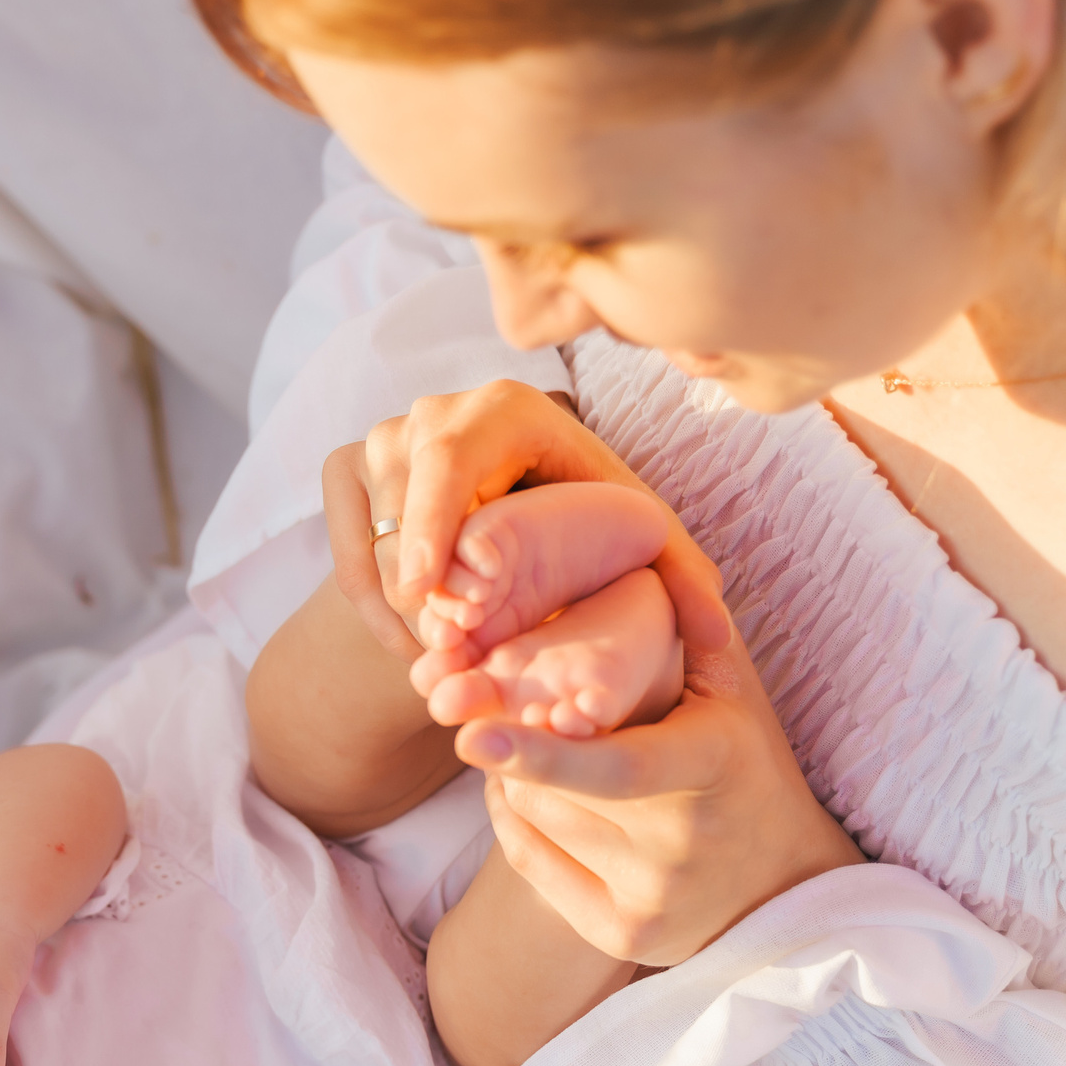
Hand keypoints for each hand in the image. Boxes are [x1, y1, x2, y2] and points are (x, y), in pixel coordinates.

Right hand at [341, 380, 732, 656]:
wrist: (517, 499)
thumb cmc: (582, 514)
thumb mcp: (636, 537)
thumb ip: (682, 576)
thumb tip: (719, 633)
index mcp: (504, 408)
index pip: (448, 458)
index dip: (432, 521)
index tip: (430, 588)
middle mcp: (432, 413)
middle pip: (403, 505)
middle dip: (422, 589)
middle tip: (449, 652)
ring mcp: (379, 441)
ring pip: (373, 542)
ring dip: (409, 613)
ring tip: (452, 657)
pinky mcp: (346, 475)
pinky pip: (348, 561)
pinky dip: (378, 612)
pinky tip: (421, 646)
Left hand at [463, 628, 864, 965]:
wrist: (790, 881)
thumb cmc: (746, 758)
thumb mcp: (731, 686)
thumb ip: (677, 627)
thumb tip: (623, 559)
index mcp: (710, 769)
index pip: (613, 767)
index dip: (540, 753)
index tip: (474, 736)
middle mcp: (680, 845)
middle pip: (551, 785)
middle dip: (523, 742)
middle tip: (516, 709)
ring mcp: (652, 900)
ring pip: (535, 818)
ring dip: (521, 779)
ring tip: (548, 753)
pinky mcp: (624, 938)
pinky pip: (533, 866)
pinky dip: (520, 823)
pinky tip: (535, 794)